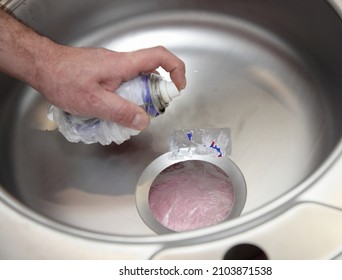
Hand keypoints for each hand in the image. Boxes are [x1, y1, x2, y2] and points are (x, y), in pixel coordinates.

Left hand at [33, 45, 185, 129]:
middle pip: (152, 71)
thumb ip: (121, 113)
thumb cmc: (63, 79)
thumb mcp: (94, 102)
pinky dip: (127, 96)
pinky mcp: (104, 72)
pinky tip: (115, 110)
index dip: (176, 69)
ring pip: (137, 80)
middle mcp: (121, 62)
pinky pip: (124, 83)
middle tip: (152, 111)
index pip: (159, 56)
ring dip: (140, 97)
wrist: (42, 66)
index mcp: (123, 64)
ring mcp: (112, 67)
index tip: (179, 87)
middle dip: (157, 92)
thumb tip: (144, 121)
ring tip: (131, 115)